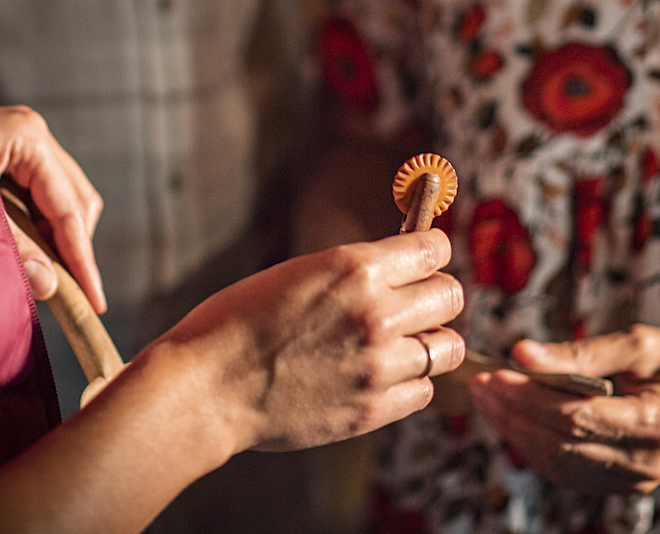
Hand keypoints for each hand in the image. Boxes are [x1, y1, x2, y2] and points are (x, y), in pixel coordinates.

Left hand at [0, 105, 105, 312]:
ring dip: (57, 236)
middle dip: (75, 247)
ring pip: (61, 194)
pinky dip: (39, 223)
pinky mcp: (3, 149)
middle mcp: (31, 131)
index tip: (96, 303)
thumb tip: (51, 288)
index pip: (70, 209)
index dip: (83, 261)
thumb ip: (13, 252)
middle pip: (76, 198)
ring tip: (45, 277)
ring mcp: (18, 136)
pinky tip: (24, 250)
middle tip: (71, 295)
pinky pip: (39, 191)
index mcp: (28, 137)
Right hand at [162, 230, 464, 454]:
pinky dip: (410, 383)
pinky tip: (380, 375)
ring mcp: (377, 366)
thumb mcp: (302, 271)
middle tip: (413, 302)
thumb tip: (403, 268)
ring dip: (428, 342)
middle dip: (435, 295)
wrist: (207, 387)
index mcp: (356, 267)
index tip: (422, 258)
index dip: (430, 251)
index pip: (435, 249)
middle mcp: (376, 313)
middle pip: (452, 296)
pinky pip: (423, 391)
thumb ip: (357, 272)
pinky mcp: (371, 411)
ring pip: (448, 348)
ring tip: (400, 343)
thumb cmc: (240, 319)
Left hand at [469, 325, 659, 493]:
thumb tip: (522, 353)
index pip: (576, 417)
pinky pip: (573, 472)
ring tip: (488, 400)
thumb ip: (582, 351)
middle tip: (478, 385)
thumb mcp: (641, 343)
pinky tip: (517, 422)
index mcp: (656, 423)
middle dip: (513, 415)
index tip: (494, 374)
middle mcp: (645, 461)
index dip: (529, 398)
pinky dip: (540, 448)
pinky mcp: (629, 484)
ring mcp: (638, 479)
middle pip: (562, 443)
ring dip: (519, 433)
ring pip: (561, 464)